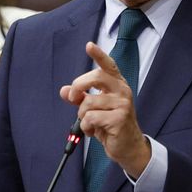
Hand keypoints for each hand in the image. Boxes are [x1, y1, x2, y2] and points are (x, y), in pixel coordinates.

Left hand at [59, 42, 150, 176]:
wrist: (126, 146)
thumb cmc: (110, 124)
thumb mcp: (93, 108)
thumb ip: (79, 97)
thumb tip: (64, 91)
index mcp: (117, 84)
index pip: (108, 65)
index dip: (98, 55)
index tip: (89, 45)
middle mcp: (122, 90)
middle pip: (94, 77)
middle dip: (78, 86)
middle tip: (75, 98)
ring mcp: (122, 104)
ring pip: (88, 102)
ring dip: (83, 116)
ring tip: (91, 123)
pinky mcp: (119, 118)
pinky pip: (90, 118)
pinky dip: (87, 127)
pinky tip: (95, 131)